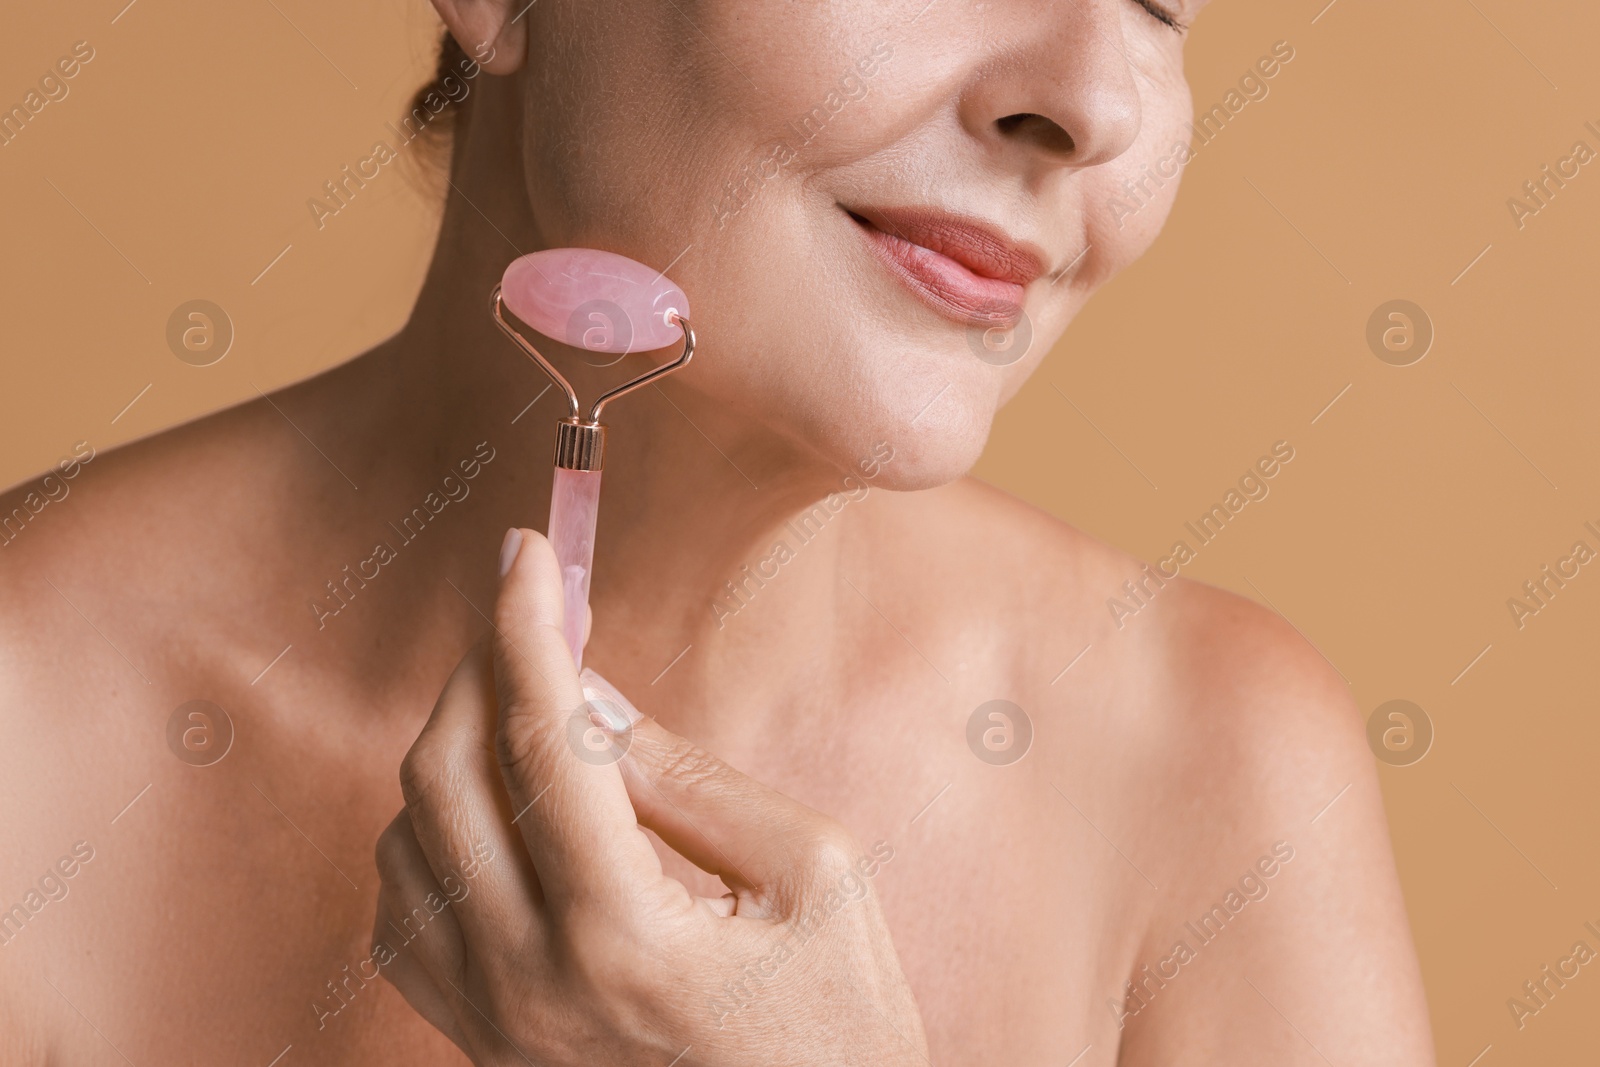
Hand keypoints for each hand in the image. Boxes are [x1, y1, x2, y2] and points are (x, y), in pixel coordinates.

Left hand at [371, 528, 929, 1065]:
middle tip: (531, 619)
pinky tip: (491, 814)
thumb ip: (689, 776)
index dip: (527, 625)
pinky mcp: (478, 1047)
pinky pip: (399, 916)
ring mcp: (490, 1025)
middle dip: (481, 670)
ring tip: (530, 718)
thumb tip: (584, 698)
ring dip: (453, 750)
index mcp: (626, 936)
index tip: (524, 552)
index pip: (543, 741)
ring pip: (404, 839)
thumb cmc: (841, 1024)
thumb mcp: (813, 872)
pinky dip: (425, 837)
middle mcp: (530, 985)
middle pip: (445, 778)